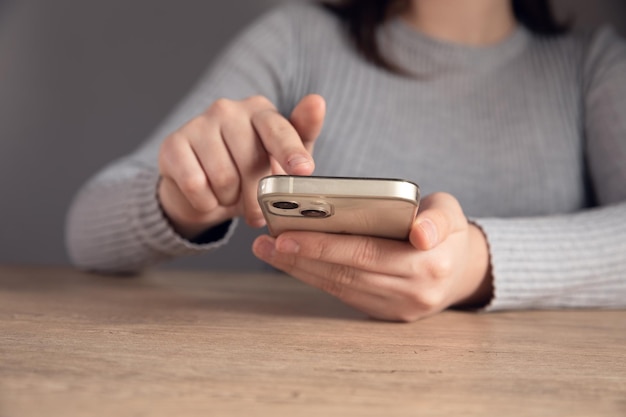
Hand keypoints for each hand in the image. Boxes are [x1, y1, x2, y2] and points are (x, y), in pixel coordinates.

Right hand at [157, 94, 325, 238]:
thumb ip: (301, 136)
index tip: (303, 169)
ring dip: (229, 200)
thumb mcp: (282, 161)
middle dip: (257, 196)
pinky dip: (205, 202)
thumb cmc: (248, 171)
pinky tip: (207, 196)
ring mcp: (198, 124)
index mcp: (260, 111)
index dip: (291, 152)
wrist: (203, 189)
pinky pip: (196, 185)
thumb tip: (317, 101)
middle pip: (251, 163)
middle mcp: (228, 109)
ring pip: (224, 178)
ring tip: (229, 197)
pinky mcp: (172, 144)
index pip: (278, 130)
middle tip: (256, 209)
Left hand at [252, 192, 492, 321]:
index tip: (290, 236)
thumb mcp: (451, 212)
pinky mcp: (386, 314)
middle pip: (346, 272)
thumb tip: (421, 232)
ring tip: (269, 250)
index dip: (326, 246)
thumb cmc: (448, 232)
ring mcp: (399, 308)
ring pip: (341, 286)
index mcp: (431, 262)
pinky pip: (345, 294)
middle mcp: (414, 291)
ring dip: (301, 269)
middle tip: (266, 242)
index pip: (367, 253)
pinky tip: (293, 262)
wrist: (462, 271)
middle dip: (302, 257)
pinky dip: (316, 277)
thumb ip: (437, 217)